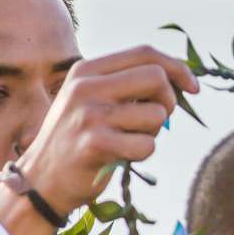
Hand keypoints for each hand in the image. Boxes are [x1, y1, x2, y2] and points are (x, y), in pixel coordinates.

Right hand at [18, 46, 198, 212]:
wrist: (41, 181)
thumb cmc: (76, 140)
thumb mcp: (91, 100)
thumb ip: (125, 85)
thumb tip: (179, 78)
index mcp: (86, 70)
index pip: (145, 53)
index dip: (177, 67)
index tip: (193, 87)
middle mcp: (86, 87)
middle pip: (156, 77)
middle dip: (168, 100)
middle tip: (156, 120)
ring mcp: (90, 115)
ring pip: (156, 115)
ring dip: (153, 132)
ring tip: (128, 140)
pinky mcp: (96, 144)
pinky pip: (147, 145)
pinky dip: (143, 153)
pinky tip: (121, 157)